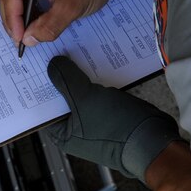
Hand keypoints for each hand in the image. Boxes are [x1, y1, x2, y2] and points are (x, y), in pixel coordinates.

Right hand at [0, 0, 119, 46]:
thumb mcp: (74, 5)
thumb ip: (50, 24)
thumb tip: (30, 39)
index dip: (13, 18)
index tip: (19, 38)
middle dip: (13, 19)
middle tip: (22, 40)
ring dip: (18, 17)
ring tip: (29, 33)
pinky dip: (26, 11)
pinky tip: (35, 23)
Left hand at [44, 56, 181, 182]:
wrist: (154, 140)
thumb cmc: (116, 129)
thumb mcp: (85, 99)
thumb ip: (66, 80)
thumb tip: (53, 65)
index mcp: (62, 134)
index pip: (43, 106)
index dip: (39, 84)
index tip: (36, 62)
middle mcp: (76, 128)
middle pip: (62, 96)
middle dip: (61, 75)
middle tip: (56, 51)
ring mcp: (94, 120)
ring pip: (81, 91)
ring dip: (80, 74)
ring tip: (74, 50)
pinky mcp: (110, 112)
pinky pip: (98, 91)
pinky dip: (96, 78)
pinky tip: (95, 60)